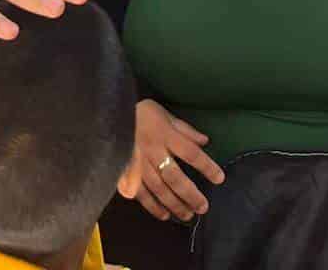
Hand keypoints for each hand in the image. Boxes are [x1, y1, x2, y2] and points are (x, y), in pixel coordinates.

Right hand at [117, 100, 224, 221]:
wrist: (108, 115)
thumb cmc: (141, 113)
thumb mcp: (164, 113)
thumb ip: (185, 129)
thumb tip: (205, 141)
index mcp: (165, 134)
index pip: (191, 153)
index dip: (206, 166)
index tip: (219, 178)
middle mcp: (154, 151)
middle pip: (175, 177)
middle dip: (190, 194)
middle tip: (203, 207)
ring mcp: (139, 164)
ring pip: (160, 189)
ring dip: (175, 204)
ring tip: (188, 215)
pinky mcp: (127, 173)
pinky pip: (141, 193)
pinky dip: (153, 206)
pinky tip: (164, 215)